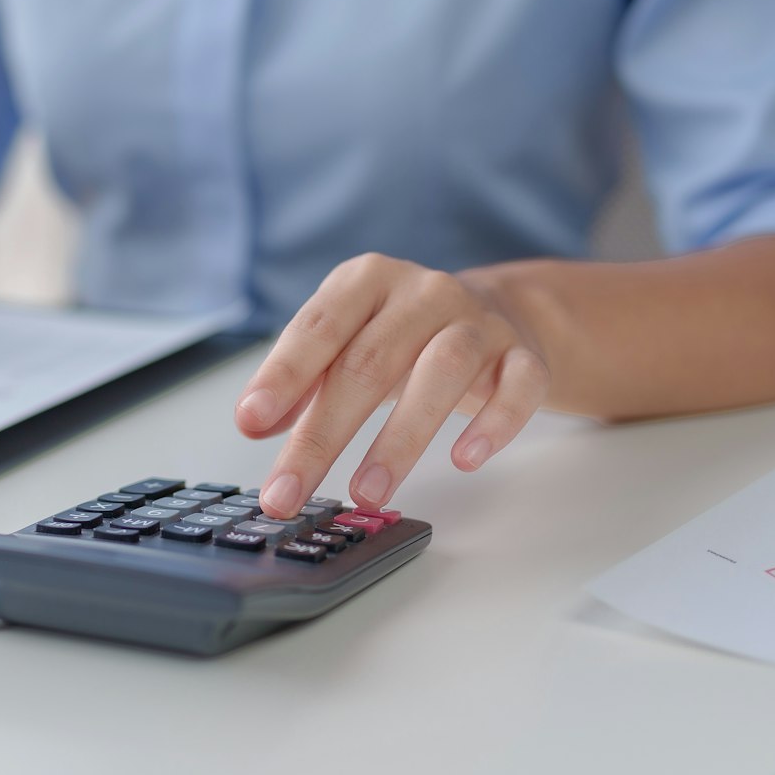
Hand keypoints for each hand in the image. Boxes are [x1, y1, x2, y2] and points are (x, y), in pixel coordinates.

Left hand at [233, 254, 550, 517]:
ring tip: (366, 493)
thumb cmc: (405, 337)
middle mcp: (423, 292)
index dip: (283, 376)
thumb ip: (303, 380)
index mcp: (367, 280)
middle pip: (369, 362)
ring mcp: (478, 322)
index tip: (250, 424)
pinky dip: (495, 422)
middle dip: (323, 436)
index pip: (318, 327)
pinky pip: (518, 386)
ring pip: (443, 371)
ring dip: (401, 439)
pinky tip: (465, 459)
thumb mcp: (347, 344)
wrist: (503, 312)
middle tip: (288, 493)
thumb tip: (255, 422)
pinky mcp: (524, 356)